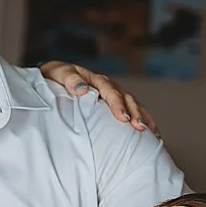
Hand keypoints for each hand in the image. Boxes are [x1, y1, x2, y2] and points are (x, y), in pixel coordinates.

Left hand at [39, 61, 157, 131]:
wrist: (52, 76)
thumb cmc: (55, 77)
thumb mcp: (59, 73)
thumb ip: (69, 79)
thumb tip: (82, 89)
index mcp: (94, 79)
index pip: (109, 90)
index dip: (117, 103)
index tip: (122, 117)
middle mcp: (107, 85)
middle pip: (125, 97)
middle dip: (134, 112)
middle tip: (139, 127)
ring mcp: (112, 93)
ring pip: (132, 103)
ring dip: (142, 116)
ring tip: (150, 131)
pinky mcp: (113, 103)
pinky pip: (130, 109)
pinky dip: (143, 118)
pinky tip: (152, 132)